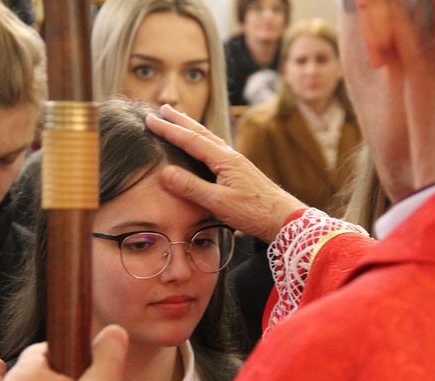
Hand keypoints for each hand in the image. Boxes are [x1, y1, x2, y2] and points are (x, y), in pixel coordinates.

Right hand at [147, 105, 306, 242]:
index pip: (191, 140)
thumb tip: (165, 173)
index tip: (150, 119)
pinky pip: (216, 149)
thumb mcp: (219, 202)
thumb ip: (192, 188)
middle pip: (200, 133)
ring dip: (192, 128)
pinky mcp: (240, 172)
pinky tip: (204, 147)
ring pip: (209, 139)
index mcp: (224, 160)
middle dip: (180, 120)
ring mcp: (236, 163)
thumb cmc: (254, 212)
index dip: (169, 129)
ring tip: (180, 120)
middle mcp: (230, 156)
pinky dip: (203, 142)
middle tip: (162, 108)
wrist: (284, 218)